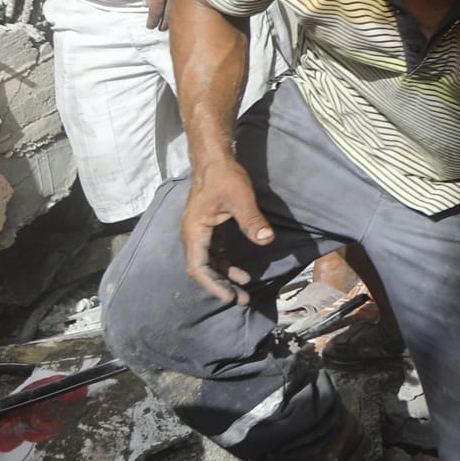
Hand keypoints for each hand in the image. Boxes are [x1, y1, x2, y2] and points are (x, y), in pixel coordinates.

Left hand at [141, 0, 193, 29]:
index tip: (150, 26)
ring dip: (173, 21)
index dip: (152, 21)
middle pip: (168, 16)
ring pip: (179, 13)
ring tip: (170, 25)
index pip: (155, 11)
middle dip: (163, 24)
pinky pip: (187, 4)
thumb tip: (146, 5)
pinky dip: (183, 11)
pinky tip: (181, 14)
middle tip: (160, 28)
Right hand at [180, 162, 273, 303]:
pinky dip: (226, 266)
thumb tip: (267, 240)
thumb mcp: (241, 197)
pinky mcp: (209, 230)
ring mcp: (200, 233)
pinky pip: (215, 254)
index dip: (213, 284)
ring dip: (224, 278)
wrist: (215, 160)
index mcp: (194, 231)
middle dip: (220, 286)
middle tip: (242, 300)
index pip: (198, 267)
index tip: (230, 296)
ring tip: (243, 292)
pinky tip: (241, 274)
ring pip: (209, 264)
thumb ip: (252, 219)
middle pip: (202, 269)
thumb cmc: (224, 177)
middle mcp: (192, 235)